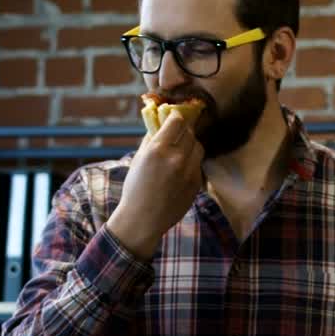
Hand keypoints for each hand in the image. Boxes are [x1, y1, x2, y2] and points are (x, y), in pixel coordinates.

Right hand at [106, 112, 203, 256]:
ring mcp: (189, 172)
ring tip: (180, 150)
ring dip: (190, 144)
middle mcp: (176, 159)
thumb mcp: (138, 158)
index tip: (174, 117)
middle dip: (184, 130)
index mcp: (158, 150)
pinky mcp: (196, 183)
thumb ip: (151, 138)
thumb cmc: (136, 188)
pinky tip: (181, 168)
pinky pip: (198, 164)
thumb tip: (160, 121)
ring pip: (198, 147)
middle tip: (178, 132)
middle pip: (190, 132)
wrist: (143, 219)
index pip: (178, 121)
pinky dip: (192, 161)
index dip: (176, 116)